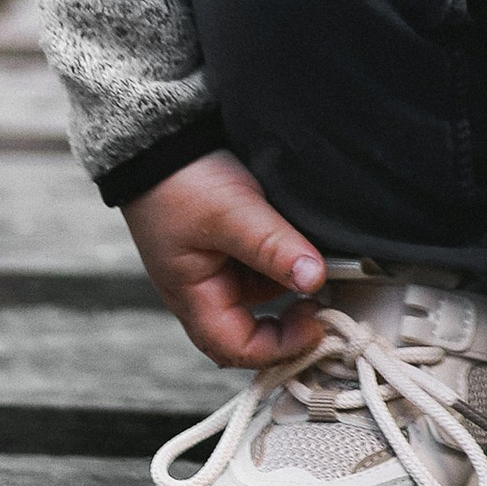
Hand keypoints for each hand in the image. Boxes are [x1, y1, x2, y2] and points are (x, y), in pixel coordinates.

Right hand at [122, 149, 328, 367]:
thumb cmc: (180, 179)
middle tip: (325, 305)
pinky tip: (306, 251)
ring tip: (323, 270)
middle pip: (250, 332)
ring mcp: (218, 269)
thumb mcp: (232, 214)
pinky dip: (285, 267)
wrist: (162, 137)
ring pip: (263, 299)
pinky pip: (264, 271)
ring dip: (291, 293)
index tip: (316, 323)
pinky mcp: (231, 248)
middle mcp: (204, 291)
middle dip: (288, 327)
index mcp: (191, 296)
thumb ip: (273, 247)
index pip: (236, 348)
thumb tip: (314, 278)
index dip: (279, 347)